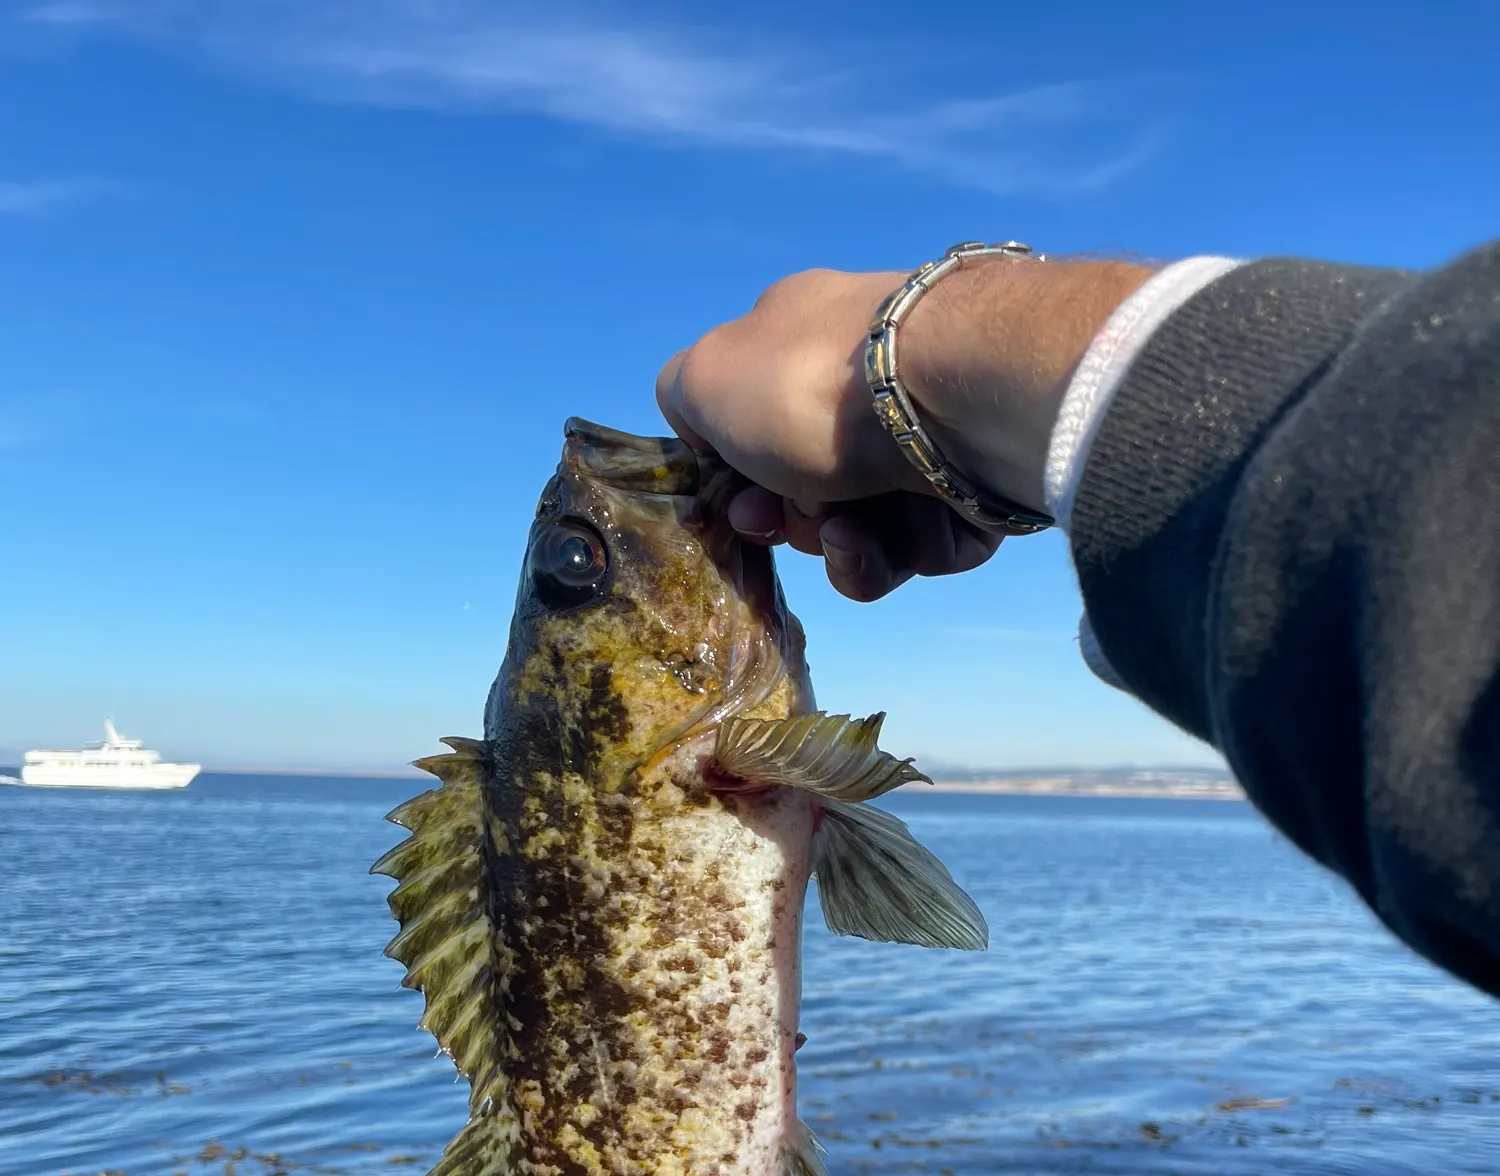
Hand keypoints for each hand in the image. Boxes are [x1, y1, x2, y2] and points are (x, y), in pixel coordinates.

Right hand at [656, 256, 1151, 600]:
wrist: (947, 397)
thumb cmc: (810, 384)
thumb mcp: (704, 377)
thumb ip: (683, 399)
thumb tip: (711, 434)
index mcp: (804, 340)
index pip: (759, 420)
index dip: (737, 474)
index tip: (732, 502)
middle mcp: (869, 383)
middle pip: (812, 485)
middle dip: (793, 518)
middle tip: (791, 517)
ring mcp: (928, 434)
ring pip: (867, 526)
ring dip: (843, 546)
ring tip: (849, 531)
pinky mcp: (977, 486)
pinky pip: (921, 545)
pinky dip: (898, 552)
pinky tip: (891, 535)